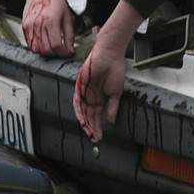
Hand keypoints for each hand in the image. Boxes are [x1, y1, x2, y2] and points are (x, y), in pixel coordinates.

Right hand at [23, 0, 75, 56]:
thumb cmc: (55, 1)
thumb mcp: (67, 17)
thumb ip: (69, 35)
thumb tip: (70, 50)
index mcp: (51, 21)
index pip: (57, 45)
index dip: (63, 53)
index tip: (68, 53)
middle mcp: (39, 24)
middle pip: (46, 49)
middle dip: (55, 54)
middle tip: (61, 52)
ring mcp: (30, 26)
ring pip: (36, 49)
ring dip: (46, 52)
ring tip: (53, 49)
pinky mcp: (24, 26)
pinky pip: (29, 43)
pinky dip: (37, 48)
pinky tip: (44, 44)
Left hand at [72, 0, 143, 139]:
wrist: (110, 55)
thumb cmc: (115, 69)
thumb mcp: (116, 92)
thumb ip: (112, 107)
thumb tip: (110, 121)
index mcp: (99, 98)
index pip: (96, 116)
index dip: (98, 127)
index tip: (100, 137)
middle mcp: (90, 96)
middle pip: (88, 116)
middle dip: (92, 128)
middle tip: (95, 139)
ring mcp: (84, 91)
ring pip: (82, 111)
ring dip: (85, 123)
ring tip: (90, 132)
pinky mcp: (80, 85)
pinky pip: (77, 101)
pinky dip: (79, 111)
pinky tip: (83, 120)